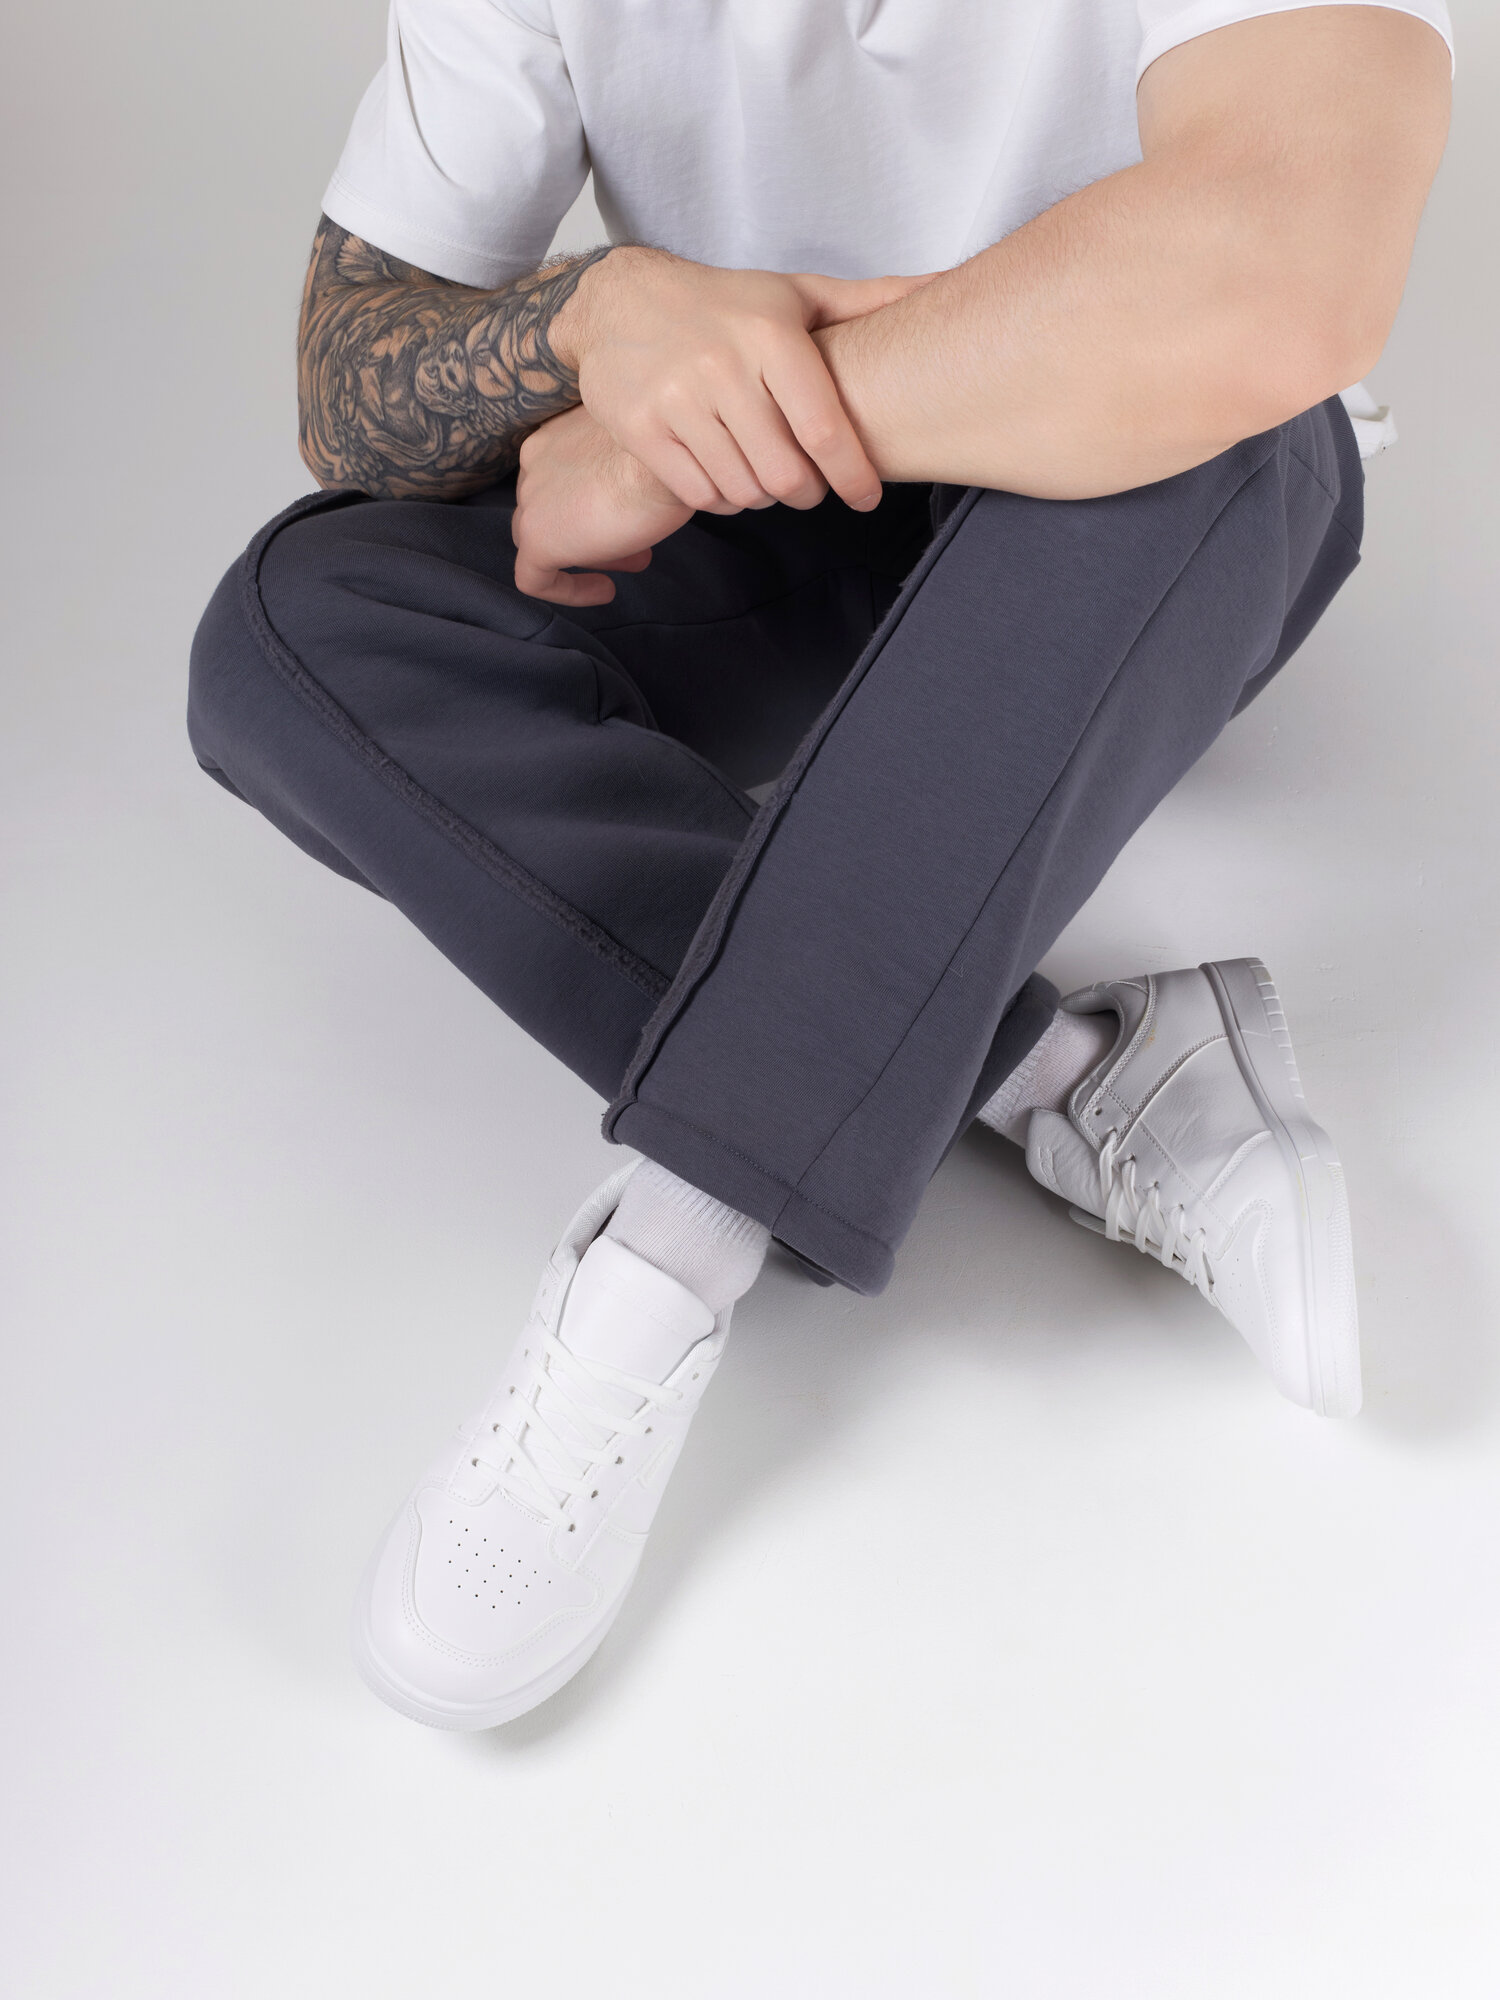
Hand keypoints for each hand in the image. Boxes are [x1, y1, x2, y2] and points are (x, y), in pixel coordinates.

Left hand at [512, 404, 692, 606]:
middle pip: (552, 508)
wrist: (671, 458)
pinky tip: (605, 591)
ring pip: (543, 539)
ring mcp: (532, 502)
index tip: (629, 515)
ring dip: (588, 555)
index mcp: (557, 437)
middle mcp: (535, 464)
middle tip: (637, 543)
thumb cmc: (670, 450)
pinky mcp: (538, 539)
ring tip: (634, 563)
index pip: (562, 477)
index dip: (596, 502)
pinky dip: (566, 590)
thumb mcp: (648, 450)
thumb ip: (631, 465)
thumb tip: (643, 491)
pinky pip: (534, 578)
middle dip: (593, 528)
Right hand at [552, 247, 934, 515]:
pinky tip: (728, 476)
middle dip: (806, 493)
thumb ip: (867, 302)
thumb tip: (940, 290)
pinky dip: (722, 498)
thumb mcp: (794, 293)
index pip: (823, 429)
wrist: (619, 300)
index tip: (867, 498)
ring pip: (742, 490)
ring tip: (766, 476)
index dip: (853, 475)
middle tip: (809, 487)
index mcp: (770, 335)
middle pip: (785, 474)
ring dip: (763, 497)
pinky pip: (699, 493)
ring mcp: (677, 400)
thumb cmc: (723, 302)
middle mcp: (722, 366)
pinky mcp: (642, 429)